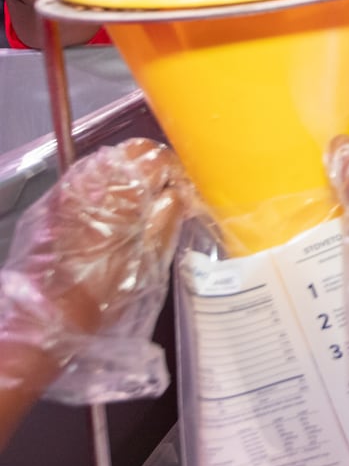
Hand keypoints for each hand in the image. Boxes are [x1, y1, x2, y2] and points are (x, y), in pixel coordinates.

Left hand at [6, 139, 188, 341]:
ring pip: (109, 160)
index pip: (158, 157)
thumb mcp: (150, 258)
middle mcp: (95, 181)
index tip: (184, 192)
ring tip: (139, 201)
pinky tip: (112, 206)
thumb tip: (179, 192)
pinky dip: (107, 183)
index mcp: (123, 194)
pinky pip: (88, 175)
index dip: (177, 171)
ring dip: (129, 174)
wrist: (47, 314)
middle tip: (165, 192)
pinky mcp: (55, 200)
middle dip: (154, 166)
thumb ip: (168, 218)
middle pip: (133, 151)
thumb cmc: (105, 291)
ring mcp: (71, 187)